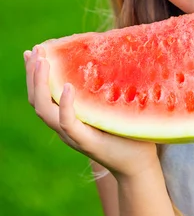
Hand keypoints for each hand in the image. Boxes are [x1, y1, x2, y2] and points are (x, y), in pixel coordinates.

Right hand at [24, 45, 158, 180]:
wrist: (139, 165)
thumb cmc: (128, 133)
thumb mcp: (111, 106)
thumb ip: (104, 89)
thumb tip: (111, 56)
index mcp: (68, 118)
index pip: (42, 95)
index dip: (35, 74)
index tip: (35, 50)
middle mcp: (65, 126)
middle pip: (37, 100)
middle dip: (32, 74)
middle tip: (35, 50)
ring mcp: (73, 135)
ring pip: (45, 110)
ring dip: (41, 84)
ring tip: (43, 61)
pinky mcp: (86, 141)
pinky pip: (68, 123)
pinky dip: (65, 105)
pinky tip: (67, 87)